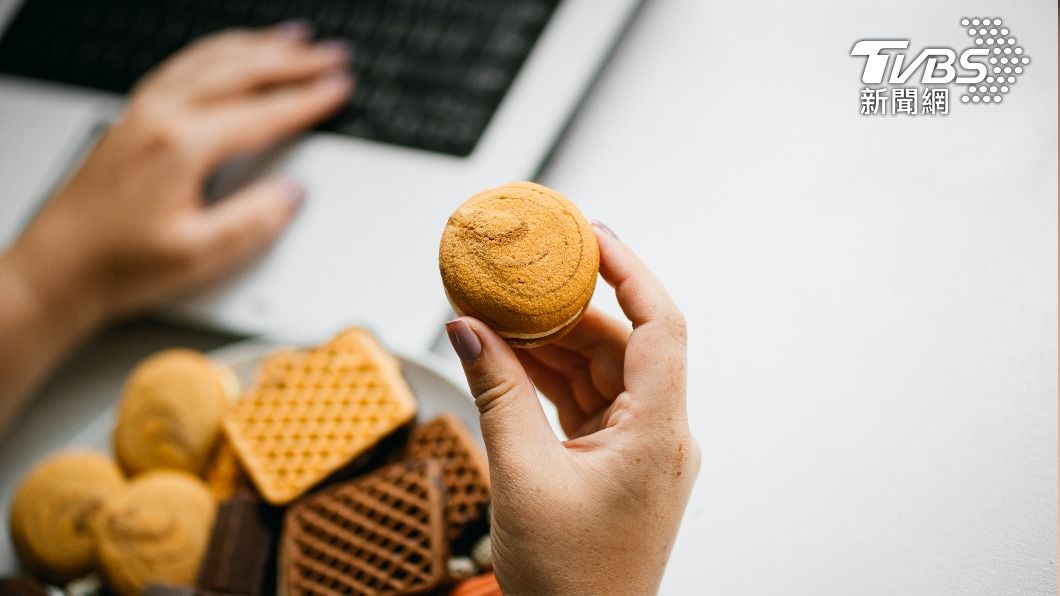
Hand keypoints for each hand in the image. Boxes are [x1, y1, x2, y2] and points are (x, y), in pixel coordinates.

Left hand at [8, 23, 351, 324]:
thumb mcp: (199, 255)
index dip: (308, 100)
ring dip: (258, 45)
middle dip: (293, 60)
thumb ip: (253, 220)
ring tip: (294, 39)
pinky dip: (219, 51)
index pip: (262, 113)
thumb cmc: (118, 265)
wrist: (58, 269)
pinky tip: (231, 53)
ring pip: (210, 58)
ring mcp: (141, 112)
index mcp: (181, 146)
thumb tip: (292, 192)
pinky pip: (185, 65)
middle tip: (331, 55)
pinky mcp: (131, 118)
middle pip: (240, 71)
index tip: (339, 88)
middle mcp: (159, 117)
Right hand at [445, 224, 699, 595]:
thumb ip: (495, 393)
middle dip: (570, 307)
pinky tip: (511, 358)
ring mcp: (642, 447)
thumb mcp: (522, 476)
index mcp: (658, 435)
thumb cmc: (569, 582)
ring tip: (502, 315)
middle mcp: (662, 434)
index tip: (591, 233)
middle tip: (521, 275)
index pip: (661, 325)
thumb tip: (467, 328)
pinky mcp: (619, 459)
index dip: (629, 270)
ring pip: (602, 369)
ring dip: (553, 343)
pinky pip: (589, 399)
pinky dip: (551, 377)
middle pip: (623, 342)